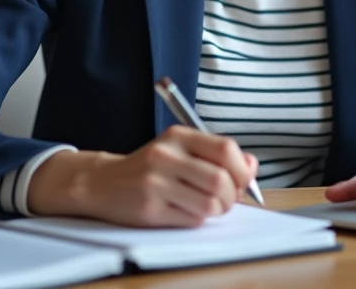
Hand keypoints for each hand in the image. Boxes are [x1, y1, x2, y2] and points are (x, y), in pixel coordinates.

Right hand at [26, 125, 258, 227]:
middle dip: (232, 195)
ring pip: (210, 203)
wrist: (102, 182)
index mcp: (178, 136)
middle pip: (221, 180)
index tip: (243, 179)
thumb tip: (252, 166)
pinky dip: (198, 218)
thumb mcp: (181, 149)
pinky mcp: (149, 209)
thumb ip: (216, 154)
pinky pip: (192, 219)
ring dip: (217, 210)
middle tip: (227, 199)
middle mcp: (166, 156)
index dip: (243, 169)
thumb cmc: (150, 167)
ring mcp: (156, 183)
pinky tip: (187, 210)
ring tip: (208, 206)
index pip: (226, 149)